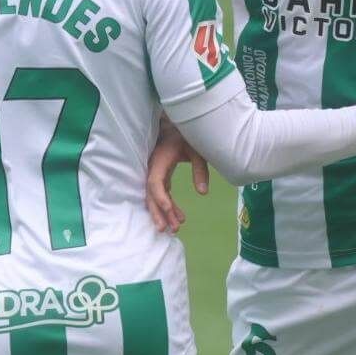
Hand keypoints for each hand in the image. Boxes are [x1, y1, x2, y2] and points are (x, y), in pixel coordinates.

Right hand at [145, 118, 209, 233]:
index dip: (160, 198)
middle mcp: (154, 168)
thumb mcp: (197, 150)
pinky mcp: (162, 175)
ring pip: (156, 196)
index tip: (169, 210)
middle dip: (159, 212)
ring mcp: (156, 172)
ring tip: (175, 229)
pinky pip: (162, 193)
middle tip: (168, 229)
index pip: (155, 182)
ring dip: (164, 213)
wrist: (178, 124)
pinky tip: (179, 218)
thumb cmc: (188, 134)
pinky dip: (169, 206)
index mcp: (160, 160)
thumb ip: (200, 170)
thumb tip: (203, 193)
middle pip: (152, 194)